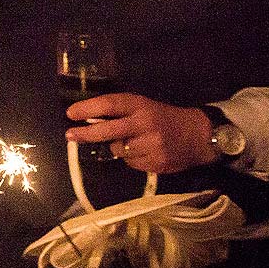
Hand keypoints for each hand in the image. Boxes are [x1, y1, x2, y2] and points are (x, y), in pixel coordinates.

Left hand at [65, 94, 216, 174]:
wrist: (198, 136)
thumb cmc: (163, 118)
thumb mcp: (143, 106)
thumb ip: (120, 111)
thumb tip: (87, 119)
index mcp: (141, 106)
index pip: (110, 104)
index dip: (88, 108)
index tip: (70, 113)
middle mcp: (145, 124)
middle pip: (109, 131)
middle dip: (86, 134)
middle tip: (70, 135)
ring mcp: (152, 145)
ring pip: (118, 150)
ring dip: (117, 147)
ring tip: (132, 141)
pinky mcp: (156, 163)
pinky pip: (130, 163)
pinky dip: (130, 158)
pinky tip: (143, 151)